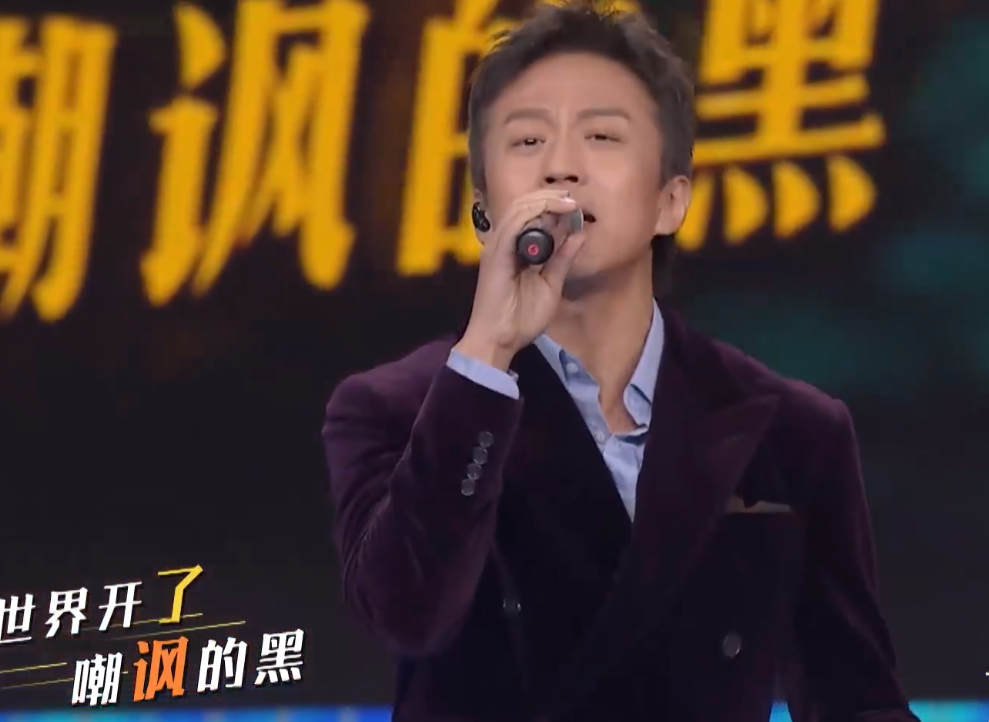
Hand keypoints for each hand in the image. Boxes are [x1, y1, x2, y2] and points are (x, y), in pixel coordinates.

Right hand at [456, 190, 586, 369]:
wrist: (500, 340)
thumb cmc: (521, 319)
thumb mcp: (551, 285)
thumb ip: (563, 259)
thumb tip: (579, 234)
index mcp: (514, 250)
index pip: (531, 217)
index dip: (553, 208)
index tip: (576, 210)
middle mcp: (503, 243)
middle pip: (524, 205)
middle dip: (550, 198)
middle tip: (574, 201)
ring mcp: (498, 246)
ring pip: (519, 209)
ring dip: (546, 201)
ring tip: (569, 204)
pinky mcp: (496, 253)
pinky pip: (515, 224)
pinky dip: (536, 213)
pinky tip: (555, 212)